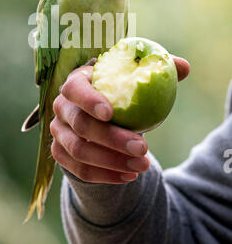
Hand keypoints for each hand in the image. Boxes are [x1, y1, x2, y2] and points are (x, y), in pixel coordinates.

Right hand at [50, 56, 189, 183]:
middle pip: (80, 125)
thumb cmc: (119, 92)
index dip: (89, 101)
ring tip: (142, 165)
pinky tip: (129, 175)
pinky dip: (105, 176)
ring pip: (79, 151)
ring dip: (111, 161)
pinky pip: (79, 170)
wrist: (99, 116)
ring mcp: (59, 131)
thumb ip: (158, 70)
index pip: (75, 89)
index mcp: (77, 81)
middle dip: (112, 139)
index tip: (111, 114)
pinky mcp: (61, 153)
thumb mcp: (135, 79)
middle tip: (142, 148)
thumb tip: (185, 67)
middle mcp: (62, 106)